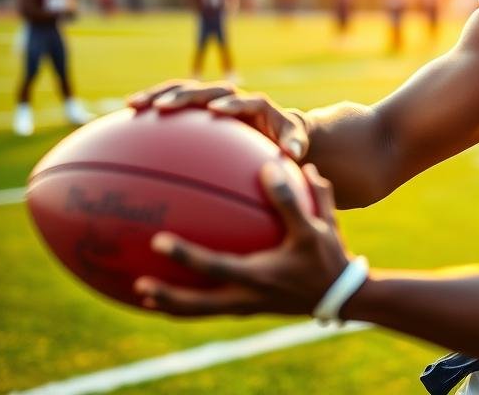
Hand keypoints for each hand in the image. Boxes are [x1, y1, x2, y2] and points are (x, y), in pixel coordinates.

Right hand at [127, 80, 309, 160]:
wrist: (276, 130)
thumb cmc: (286, 139)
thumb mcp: (295, 141)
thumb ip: (295, 144)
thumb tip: (293, 153)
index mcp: (257, 104)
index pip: (244, 100)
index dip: (232, 104)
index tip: (217, 111)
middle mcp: (232, 96)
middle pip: (207, 89)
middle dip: (186, 96)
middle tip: (163, 106)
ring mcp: (213, 99)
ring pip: (184, 90)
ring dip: (160, 94)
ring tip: (134, 104)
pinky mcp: (198, 107)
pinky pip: (173, 100)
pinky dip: (153, 102)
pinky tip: (128, 112)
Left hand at [134, 162, 351, 316]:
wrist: (341, 296)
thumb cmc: (328, 256)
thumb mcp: (317, 226)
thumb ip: (292, 199)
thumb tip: (270, 166)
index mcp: (258, 275)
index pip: (213, 266)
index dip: (185, 255)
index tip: (157, 241)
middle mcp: (246, 298)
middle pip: (197, 305)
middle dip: (167, 297)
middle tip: (137, 286)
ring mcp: (245, 307)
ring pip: (200, 312)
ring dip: (172, 305)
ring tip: (143, 295)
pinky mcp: (246, 309)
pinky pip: (211, 307)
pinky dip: (190, 302)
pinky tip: (176, 289)